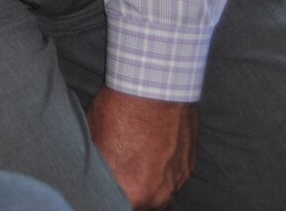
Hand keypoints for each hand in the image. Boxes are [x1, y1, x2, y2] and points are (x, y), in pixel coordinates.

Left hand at [87, 89, 196, 209]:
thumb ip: (99, 165)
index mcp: (132, 194)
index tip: (105, 180)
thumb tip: (95, 170)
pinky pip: (173, 174)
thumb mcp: (95, 138)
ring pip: (159, 189)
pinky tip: (153, 147)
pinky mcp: (190, 164)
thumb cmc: (121, 111)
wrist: (155, 86)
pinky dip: (164, 166)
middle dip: (129, 188)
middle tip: (119, 168)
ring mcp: (178, 180)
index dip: (109, 192)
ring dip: (149, 178)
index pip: (115, 203)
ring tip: (137, 155)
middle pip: (141, 202)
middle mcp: (159, 194)